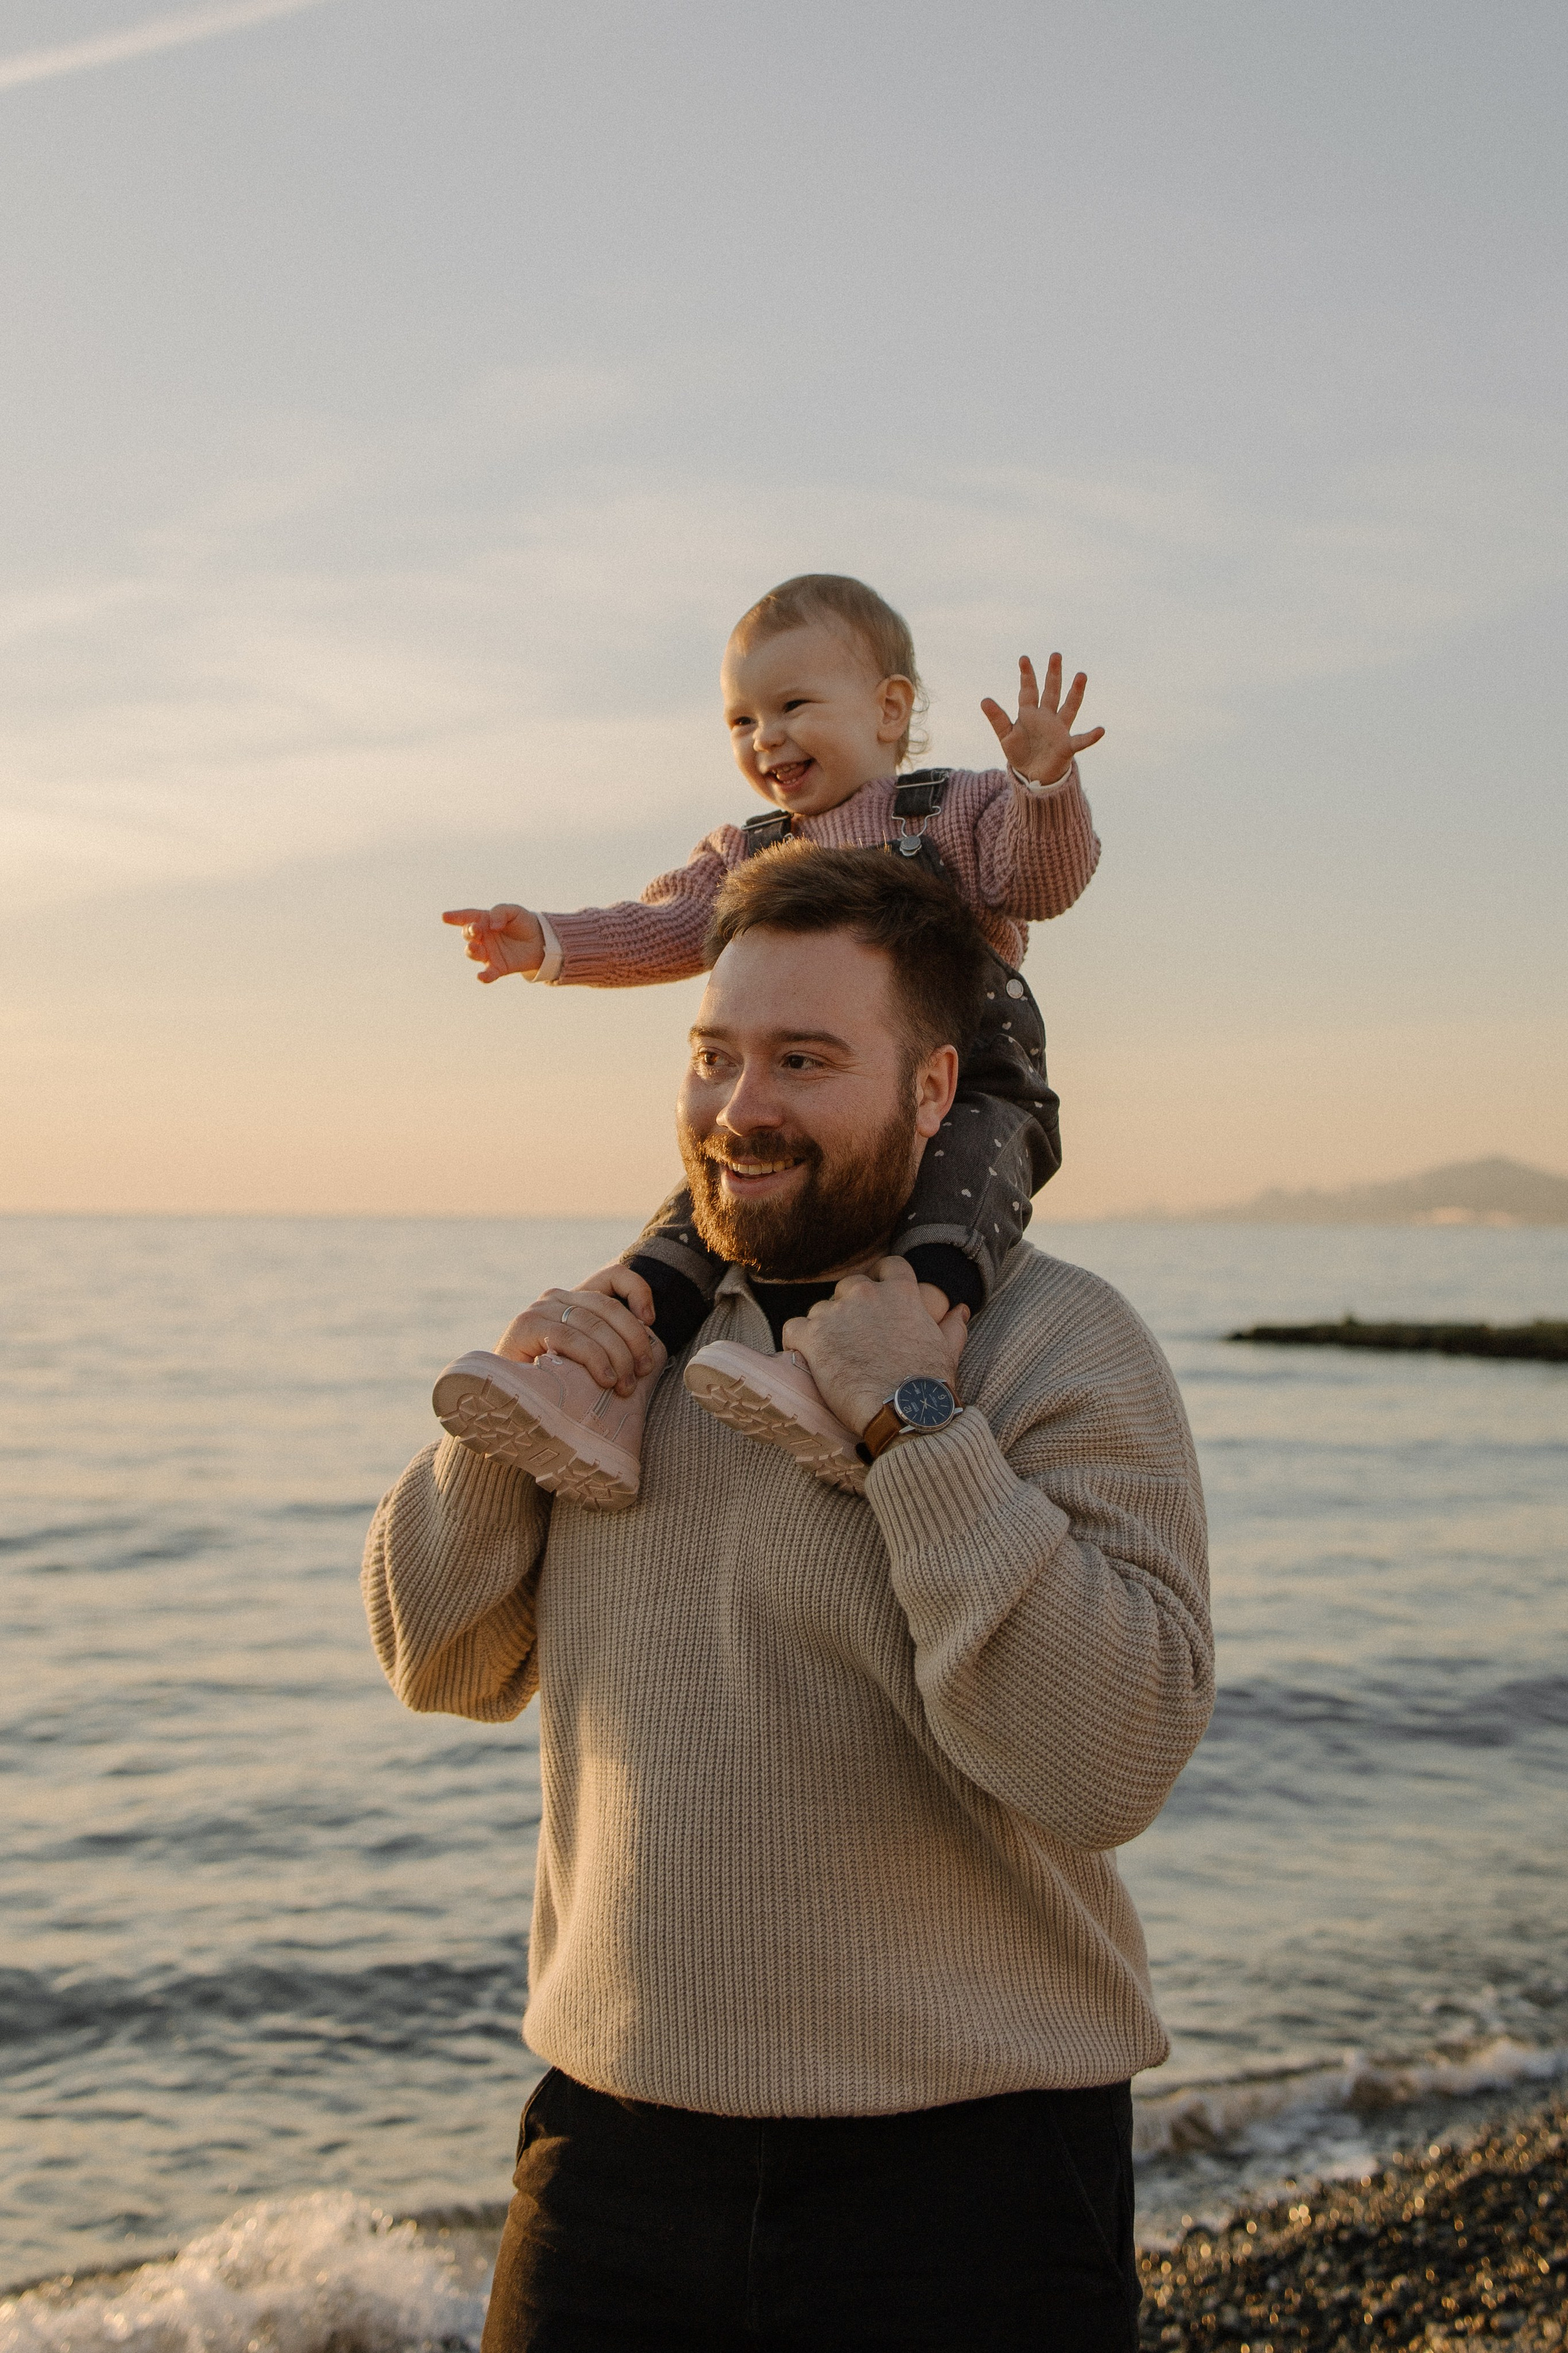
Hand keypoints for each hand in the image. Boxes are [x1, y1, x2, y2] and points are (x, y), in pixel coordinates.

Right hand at [442, 903, 544, 982]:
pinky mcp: (498, 967)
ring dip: (472, 950)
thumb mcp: (514, 911)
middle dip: (469, 932)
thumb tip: (492, 925)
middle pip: (468, 935)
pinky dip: (484, 976)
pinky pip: (489, 973)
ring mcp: (488, 953)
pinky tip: (481, 977)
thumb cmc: (522, 923)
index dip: (455, 917)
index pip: (467, 917)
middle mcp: (482, 938)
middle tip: (475, 929)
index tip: (444, 917)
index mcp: (484, 921)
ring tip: (474, 947)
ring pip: (474, 953)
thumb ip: (500, 913)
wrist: (540, 940)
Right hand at [492, 1264, 661, 1396]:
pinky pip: (570, 1337)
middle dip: (634, 1340)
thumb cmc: (552, 1384)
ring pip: (593, 1324)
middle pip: (609, 1307)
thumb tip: (649, 1352)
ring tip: (624, 1385)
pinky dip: (593, 1358)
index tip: (651, 1320)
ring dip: (617, 1356)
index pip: (613, 1277)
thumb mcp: (587, 1360)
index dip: (638, 1291)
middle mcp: (557, 1297)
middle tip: (642, 1371)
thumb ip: (610, 1347)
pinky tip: (604, 1379)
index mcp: (575, 1299)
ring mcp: (540, 1310)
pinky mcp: (526, 1327)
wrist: (502, 1398)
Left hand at [781, 1258, 967, 1436]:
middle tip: (855, 1338)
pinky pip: (793, 1328)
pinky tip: (808, 1359)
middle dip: (851, 1308)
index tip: (878, 1298)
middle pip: (850, 1287)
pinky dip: (798, 1342)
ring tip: (835, 1358)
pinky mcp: (812, 1336)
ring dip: (826, 1328)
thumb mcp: (947, 1350)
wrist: (902, 1411)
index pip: (888, 1266)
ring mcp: (836, 1313)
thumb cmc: (928, 1384)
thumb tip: (961, 1310)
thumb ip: (952, 1326)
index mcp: (901, 1293)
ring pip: (821, 1309)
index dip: (881, 1280)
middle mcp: (866, 1294)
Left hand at [980, 652, 1103, 785]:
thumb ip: (997, 718)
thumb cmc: (1020, 753)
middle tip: (1055, 655)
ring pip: (1069, 707)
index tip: (1024, 658)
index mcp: (1030, 713)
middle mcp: (1047, 717)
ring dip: (1075, 692)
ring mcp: (1059, 730)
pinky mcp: (1066, 746)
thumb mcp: (1005, 736)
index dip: (1027, 675)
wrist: (1032, 776)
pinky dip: (1091, 737)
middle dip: (1053, 674)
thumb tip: (984, 700)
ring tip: (1081, 675)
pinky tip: (1101, 730)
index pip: (1028, 690)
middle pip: (1051, 692)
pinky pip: (1080, 741)